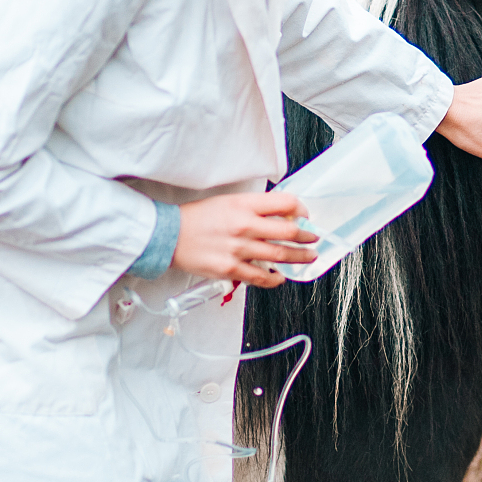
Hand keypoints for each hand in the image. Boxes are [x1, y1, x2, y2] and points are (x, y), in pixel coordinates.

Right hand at [171, 192, 316, 288]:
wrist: (169, 236)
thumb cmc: (197, 218)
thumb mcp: (227, 202)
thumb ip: (254, 207)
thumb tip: (281, 215)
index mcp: (243, 205)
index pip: (285, 203)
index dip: (300, 210)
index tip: (304, 216)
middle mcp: (244, 226)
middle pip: (289, 232)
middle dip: (307, 236)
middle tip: (313, 238)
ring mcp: (238, 249)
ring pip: (280, 256)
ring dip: (300, 258)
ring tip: (308, 257)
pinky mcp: (230, 269)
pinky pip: (261, 278)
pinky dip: (275, 279)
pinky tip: (280, 277)